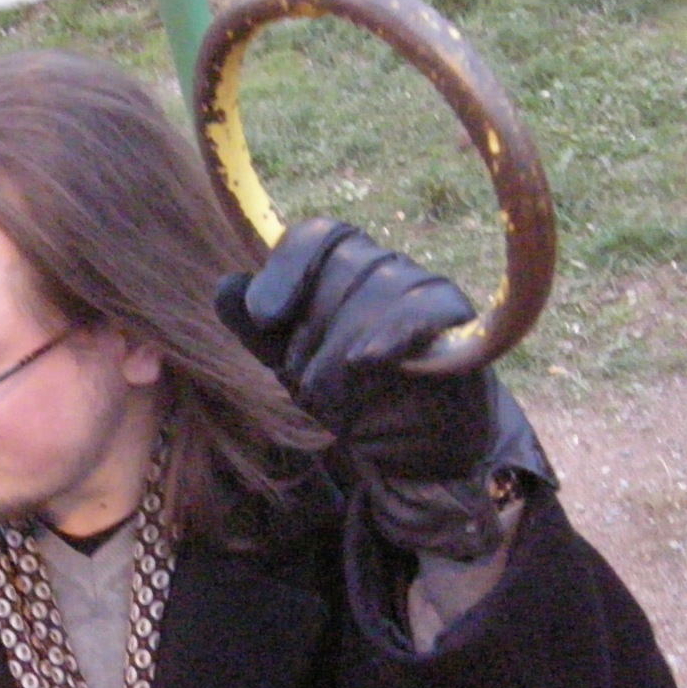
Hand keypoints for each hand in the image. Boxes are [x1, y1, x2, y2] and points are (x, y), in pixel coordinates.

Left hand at [214, 217, 491, 482]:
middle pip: (341, 263)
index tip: (264, 316)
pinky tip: (366, 363)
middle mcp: (390, 269)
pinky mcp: (459, 326)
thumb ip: (260, 333)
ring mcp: (428, 292)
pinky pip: (421, 309)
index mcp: (348, 269)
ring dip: (338, 356)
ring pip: (376, 289)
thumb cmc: (359, 401)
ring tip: (335, 403)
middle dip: (311, 329)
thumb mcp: (297, 369)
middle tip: (307, 380)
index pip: (319, 235)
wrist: (417, 453)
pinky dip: (388, 335)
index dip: (286, 267)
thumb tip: (227, 285)